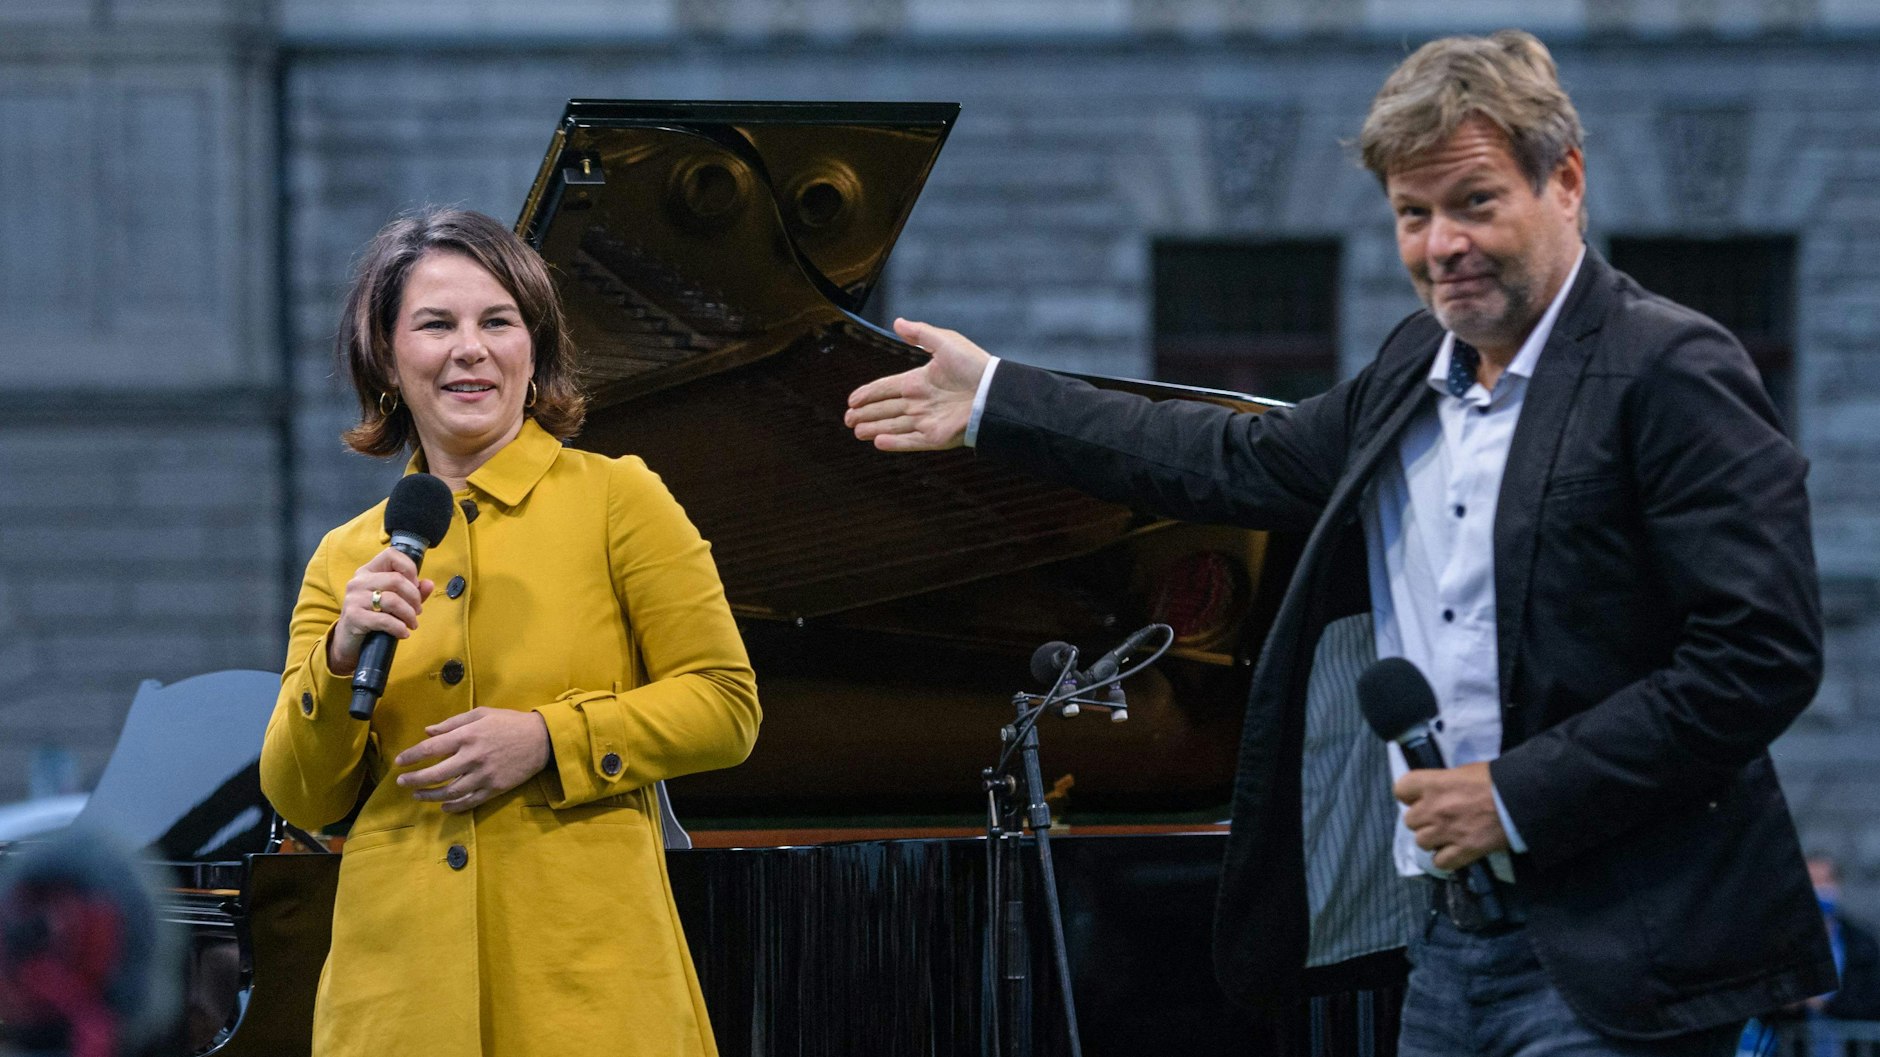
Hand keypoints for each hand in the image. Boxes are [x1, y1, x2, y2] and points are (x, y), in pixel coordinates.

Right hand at [328, 547, 434, 674]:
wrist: (349, 639)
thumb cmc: (374, 616)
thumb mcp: (394, 601)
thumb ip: (413, 591)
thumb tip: (429, 584)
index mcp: (368, 571)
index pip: (391, 555)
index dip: (409, 568)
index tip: (415, 585)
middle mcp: (359, 581)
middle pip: (396, 580)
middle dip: (414, 597)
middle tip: (418, 611)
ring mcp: (354, 598)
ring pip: (392, 600)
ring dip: (409, 614)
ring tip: (412, 623)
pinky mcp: (353, 616)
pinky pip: (384, 619)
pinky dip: (399, 628)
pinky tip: (403, 633)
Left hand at [393, 708, 550, 812]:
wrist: (542, 739)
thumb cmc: (509, 722)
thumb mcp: (482, 713)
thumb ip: (453, 722)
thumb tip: (428, 731)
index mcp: (468, 736)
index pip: (431, 748)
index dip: (411, 756)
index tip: (399, 762)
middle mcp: (473, 757)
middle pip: (436, 774)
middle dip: (415, 780)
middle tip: (402, 783)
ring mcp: (484, 775)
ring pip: (450, 792)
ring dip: (430, 796)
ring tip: (418, 796)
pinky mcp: (495, 788)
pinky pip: (470, 802)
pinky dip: (454, 807)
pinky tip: (443, 807)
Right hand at [843, 318, 990, 450]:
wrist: (995, 391)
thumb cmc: (975, 365)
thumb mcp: (945, 342)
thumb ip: (920, 333)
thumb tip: (897, 322)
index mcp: (919, 381)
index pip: (887, 388)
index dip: (868, 393)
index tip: (851, 399)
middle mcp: (920, 402)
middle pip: (885, 409)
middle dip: (865, 414)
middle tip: (848, 419)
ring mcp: (926, 421)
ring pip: (893, 426)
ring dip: (874, 428)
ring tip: (856, 431)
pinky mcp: (935, 437)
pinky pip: (910, 441)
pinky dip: (894, 443)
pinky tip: (877, 442)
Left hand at [1396, 762, 1509, 872]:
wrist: (1521, 798)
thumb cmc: (1494, 779)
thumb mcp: (1462, 772)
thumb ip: (1442, 783)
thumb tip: (1436, 792)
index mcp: (1432, 784)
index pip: (1400, 790)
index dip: (1409, 795)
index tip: (1419, 797)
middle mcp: (1433, 808)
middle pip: (1410, 821)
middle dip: (1422, 820)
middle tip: (1438, 818)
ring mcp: (1447, 831)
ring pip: (1421, 842)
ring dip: (1432, 840)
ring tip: (1447, 835)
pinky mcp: (1463, 851)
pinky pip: (1440, 862)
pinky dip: (1445, 859)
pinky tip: (1454, 852)